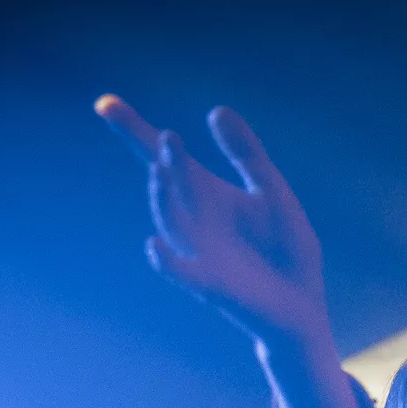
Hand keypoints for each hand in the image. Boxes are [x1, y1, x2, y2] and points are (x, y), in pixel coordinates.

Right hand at [95, 95, 360, 407]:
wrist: (302, 304)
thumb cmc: (285, 248)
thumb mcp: (271, 191)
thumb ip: (247, 153)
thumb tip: (216, 110)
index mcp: (206, 194)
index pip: (164, 158)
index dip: (134, 131)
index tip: (104, 103)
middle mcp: (193, 220)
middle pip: (165, 184)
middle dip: (163, 161)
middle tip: (168, 138)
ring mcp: (199, 252)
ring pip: (170, 222)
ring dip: (163, 198)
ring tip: (163, 168)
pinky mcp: (212, 285)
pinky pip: (182, 272)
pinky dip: (166, 261)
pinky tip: (154, 245)